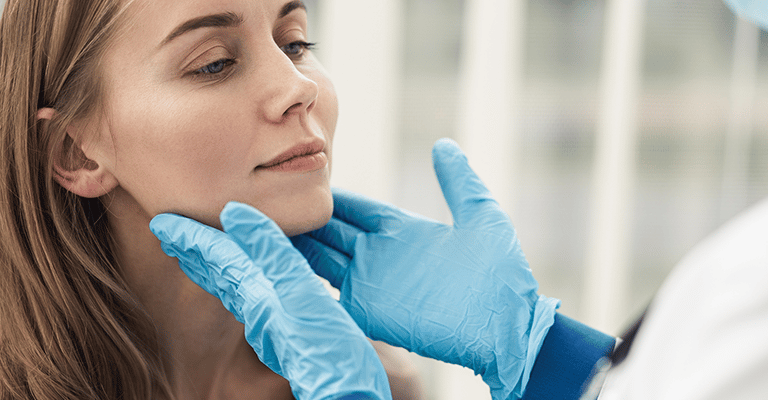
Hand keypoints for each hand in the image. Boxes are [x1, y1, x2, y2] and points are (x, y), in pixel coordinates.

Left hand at [150, 202, 391, 399]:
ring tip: (198, 254)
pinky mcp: (283, 337)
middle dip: (194, 252)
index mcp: (257, 295)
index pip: (216, 258)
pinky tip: (247, 286)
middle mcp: (257, 310)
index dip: (190, 237)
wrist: (344, 391)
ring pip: (233, 289)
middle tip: (169, 235)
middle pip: (218, 275)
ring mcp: (268, 326)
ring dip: (213, 268)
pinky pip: (252, 301)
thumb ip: (270, 251)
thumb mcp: (302, 290)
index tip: (161, 224)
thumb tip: (233, 213)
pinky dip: (240, 284)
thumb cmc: (329, 345)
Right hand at [291, 139, 558, 399]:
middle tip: (268, 197)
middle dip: (304, 216)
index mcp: (405, 232)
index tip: (300, 175)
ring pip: (321, 259)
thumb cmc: (502, 274)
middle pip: (331, 231)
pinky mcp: (368, 313)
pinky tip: (276, 263)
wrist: (506, 326)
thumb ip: (459, 181)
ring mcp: (372, 285)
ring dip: (295, 244)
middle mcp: (382, 256)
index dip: (332, 195)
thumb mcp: (482, 216)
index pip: (356, 208)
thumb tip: (443, 145)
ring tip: (261, 223)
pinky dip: (300, 281)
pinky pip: (325, 295)